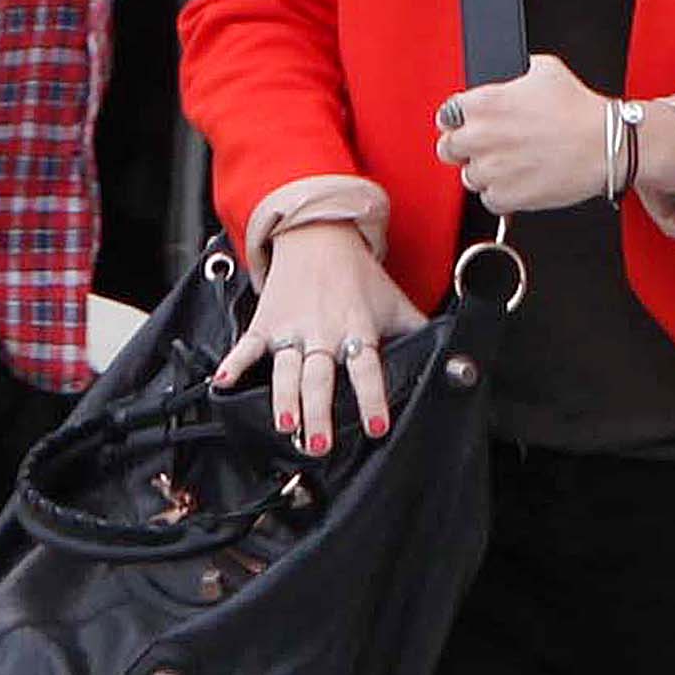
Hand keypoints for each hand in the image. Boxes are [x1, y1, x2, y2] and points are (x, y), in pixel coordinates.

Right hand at [210, 217, 422, 457]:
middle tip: (320, 441)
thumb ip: (419, 333)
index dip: (372, 397)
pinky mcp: (267, 322)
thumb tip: (451, 359)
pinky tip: (223, 382)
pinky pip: (248, 346)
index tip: (375, 425)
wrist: (319, 233)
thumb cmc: (360, 274)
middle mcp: (324, 331)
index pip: (367, 368)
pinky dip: (234, 363)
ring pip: (286, 368)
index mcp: (358, 327)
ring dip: (283, 397)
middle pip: (321, 377)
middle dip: (319, 410)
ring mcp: (293, 327)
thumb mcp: (395, 302)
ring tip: (284, 423)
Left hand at [433, 55, 616, 214]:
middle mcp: (481, 136)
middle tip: (486, 148)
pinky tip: (520, 180)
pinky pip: (489, 199)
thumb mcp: (545, 69)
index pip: (446, 115)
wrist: (605, 145)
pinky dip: (501, 194)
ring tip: (512, 164)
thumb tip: (513, 78)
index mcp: (484, 103)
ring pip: (468, 177)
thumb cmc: (580, 110)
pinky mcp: (505, 195)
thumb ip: (517, 73)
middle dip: (464, 148)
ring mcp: (491, 168)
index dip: (459, 121)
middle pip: (447, 148)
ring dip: (485, 172)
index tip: (468, 126)